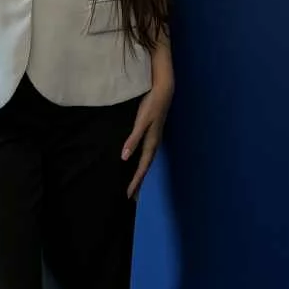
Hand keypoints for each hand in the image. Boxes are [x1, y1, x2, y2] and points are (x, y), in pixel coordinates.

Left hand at [121, 70, 171, 199]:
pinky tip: (136, 162)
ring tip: (135, 185)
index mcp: (151, 143)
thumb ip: (133, 139)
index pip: (142, 167)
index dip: (135, 181)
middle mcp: (154, 144)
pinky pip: (147, 154)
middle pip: (145, 167)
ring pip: (146, 161)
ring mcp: (154, 139)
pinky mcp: (153, 133)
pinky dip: (142, 163)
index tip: (128, 195)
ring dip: (140, 173)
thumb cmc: (152, 105)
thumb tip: (124, 158)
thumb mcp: (142, 122)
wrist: (164, 91)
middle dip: (139, 182)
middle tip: (132, 197)